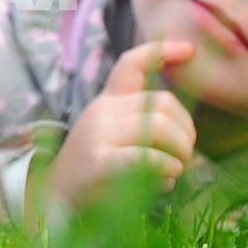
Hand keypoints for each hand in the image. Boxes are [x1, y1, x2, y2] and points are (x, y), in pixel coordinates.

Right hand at [41, 40, 196, 215]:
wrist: (57, 197)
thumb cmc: (95, 170)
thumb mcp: (114, 138)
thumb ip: (143, 127)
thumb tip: (189, 138)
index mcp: (108, 102)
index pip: (131, 64)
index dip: (161, 52)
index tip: (190, 50)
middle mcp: (103, 111)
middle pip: (162, 102)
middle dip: (186, 129)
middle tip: (186, 154)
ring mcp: (99, 135)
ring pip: (159, 127)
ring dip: (180, 150)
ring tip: (178, 168)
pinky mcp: (100, 162)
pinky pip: (147, 157)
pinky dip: (167, 168)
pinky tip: (168, 179)